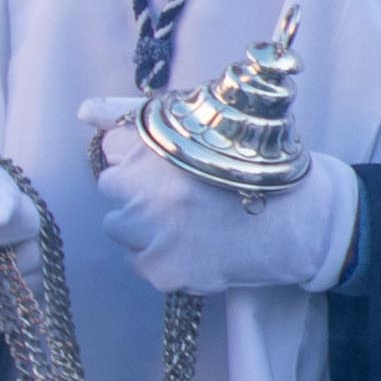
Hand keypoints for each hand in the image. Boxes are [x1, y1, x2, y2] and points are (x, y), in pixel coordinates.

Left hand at [81, 109, 362, 298]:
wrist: (296, 222)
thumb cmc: (251, 168)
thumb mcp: (199, 124)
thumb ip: (133, 113)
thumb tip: (83, 111)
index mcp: (152, 146)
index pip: (114, 148)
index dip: (142, 156)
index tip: (170, 165)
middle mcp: (143, 188)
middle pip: (113, 189)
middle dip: (139, 192)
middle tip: (183, 197)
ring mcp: (150, 233)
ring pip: (122, 229)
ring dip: (146, 228)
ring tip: (190, 225)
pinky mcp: (161, 270)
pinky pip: (143, 265)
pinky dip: (165, 260)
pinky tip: (198, 248)